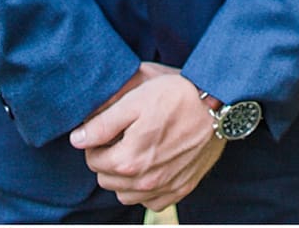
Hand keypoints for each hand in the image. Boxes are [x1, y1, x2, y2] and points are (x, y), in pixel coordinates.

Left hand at [69, 66, 222, 209]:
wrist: (221, 102)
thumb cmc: (178, 95)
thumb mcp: (136, 98)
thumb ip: (102, 122)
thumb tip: (77, 139)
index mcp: (128, 159)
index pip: (92, 159)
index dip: (98, 141)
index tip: (113, 127)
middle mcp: (144, 181)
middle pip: (107, 178)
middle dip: (110, 159)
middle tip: (126, 136)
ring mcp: (164, 187)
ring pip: (125, 193)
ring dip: (125, 176)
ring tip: (140, 150)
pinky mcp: (181, 189)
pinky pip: (151, 201)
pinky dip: (147, 188)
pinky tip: (156, 164)